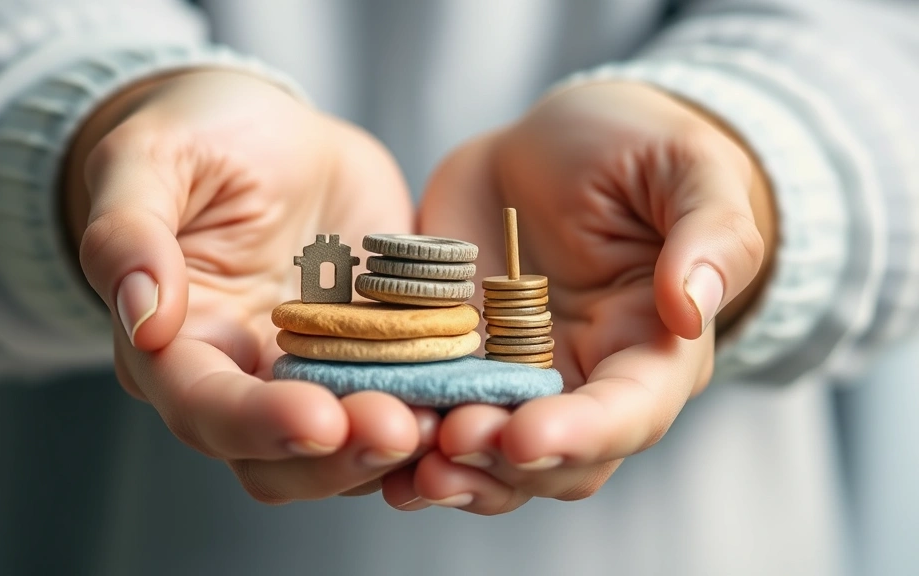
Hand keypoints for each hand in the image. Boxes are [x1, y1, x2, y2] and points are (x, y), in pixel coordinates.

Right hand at [65, 70, 434, 503]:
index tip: (318, 421)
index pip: (204, 408)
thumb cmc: (201, 137)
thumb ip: (128, 233)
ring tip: (448, 421)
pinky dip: (441, 410)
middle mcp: (246, 378)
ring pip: (349, 452)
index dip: (257, 424)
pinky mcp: (380, 356)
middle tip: (401, 430)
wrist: (276, 133)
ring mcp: (318, 374)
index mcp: (179, 345)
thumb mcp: (150, 161)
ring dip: (397, 449)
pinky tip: (480, 399)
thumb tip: (141, 316)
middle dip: (340, 459)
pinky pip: (410, 401)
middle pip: (280, 460)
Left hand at [387, 81, 775, 513]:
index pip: (629, 413)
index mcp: (652, 348)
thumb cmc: (634, 147)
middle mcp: (584, 381)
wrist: (550, 144)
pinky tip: (367, 432)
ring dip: (451, 472)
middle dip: (504, 466)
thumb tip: (691, 308)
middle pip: (555, 462)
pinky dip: (405, 433)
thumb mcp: (688, 168)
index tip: (526, 436)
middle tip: (450, 445)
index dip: (583, 435)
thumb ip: (711, 233)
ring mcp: (513, 377)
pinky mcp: (454, 360)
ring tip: (403, 462)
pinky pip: (431, 412)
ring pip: (490, 459)